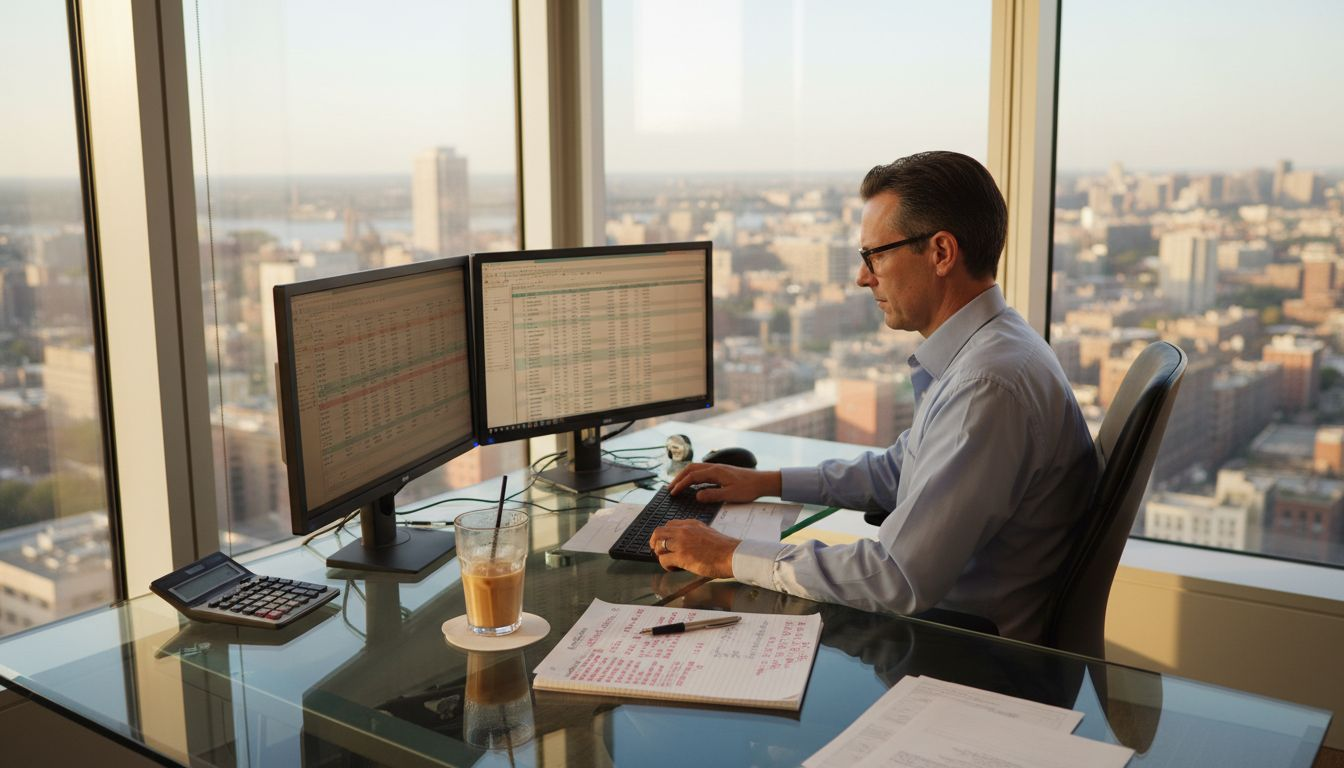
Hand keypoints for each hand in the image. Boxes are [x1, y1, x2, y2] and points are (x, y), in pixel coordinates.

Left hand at [648, 520, 738, 578]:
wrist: (733, 555)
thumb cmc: (725, 548)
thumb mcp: (708, 533)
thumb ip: (695, 535)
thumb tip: (687, 544)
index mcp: (691, 524)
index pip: (669, 525)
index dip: (664, 534)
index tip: (665, 542)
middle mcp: (684, 530)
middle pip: (658, 532)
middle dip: (655, 542)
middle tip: (658, 551)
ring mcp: (682, 543)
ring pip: (658, 545)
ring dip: (661, 555)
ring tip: (669, 562)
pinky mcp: (682, 556)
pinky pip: (664, 560)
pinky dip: (666, 566)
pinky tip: (674, 568)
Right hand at [667, 462, 781, 502]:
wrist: (762, 482)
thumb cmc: (748, 489)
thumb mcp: (730, 495)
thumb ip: (712, 495)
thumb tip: (696, 496)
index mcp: (715, 472)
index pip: (692, 476)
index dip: (681, 484)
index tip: (672, 493)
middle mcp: (714, 467)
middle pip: (691, 469)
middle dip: (678, 478)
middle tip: (670, 488)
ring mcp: (718, 468)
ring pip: (696, 468)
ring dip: (685, 475)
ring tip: (677, 485)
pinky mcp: (721, 471)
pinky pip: (702, 471)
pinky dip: (693, 476)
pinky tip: (693, 484)